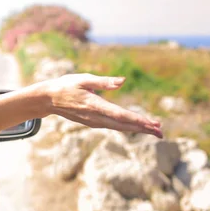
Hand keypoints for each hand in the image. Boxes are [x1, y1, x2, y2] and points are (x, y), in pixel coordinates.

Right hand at [42, 73, 162, 137]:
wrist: (48, 99)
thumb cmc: (65, 85)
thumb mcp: (83, 78)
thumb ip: (103, 81)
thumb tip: (123, 81)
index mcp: (94, 105)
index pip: (120, 114)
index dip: (137, 120)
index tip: (152, 124)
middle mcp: (95, 117)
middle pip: (123, 125)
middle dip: (143, 128)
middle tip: (161, 132)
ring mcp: (94, 122)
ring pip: (120, 127)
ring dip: (137, 129)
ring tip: (154, 131)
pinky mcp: (92, 123)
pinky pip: (113, 126)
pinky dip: (127, 127)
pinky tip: (136, 127)